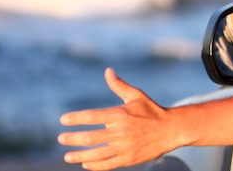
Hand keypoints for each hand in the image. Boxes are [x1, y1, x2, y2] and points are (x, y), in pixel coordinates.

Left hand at [58, 68, 172, 169]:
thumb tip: (107, 71)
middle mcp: (120, 132)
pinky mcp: (129, 159)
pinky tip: (86, 163)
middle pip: (90, 137)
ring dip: (79, 155)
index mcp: (120, 115)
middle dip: (72, 139)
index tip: (63, 120)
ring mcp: (124, 147)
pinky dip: (94, 165)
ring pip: (96, 154)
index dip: (76, 119)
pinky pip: (107, 164)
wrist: (171, 130)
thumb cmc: (152, 110)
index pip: (92, 116)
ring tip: (68, 156)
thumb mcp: (136, 95)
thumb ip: (119, 85)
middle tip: (61, 138)